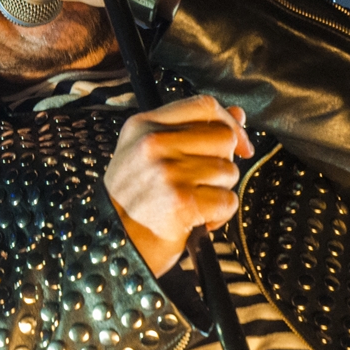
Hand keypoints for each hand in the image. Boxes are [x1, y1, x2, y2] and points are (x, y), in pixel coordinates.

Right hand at [104, 95, 254, 276]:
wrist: (110, 244)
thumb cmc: (132, 202)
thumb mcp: (149, 155)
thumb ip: (191, 131)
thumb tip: (238, 115)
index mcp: (143, 126)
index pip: (203, 105)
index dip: (229, 122)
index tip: (239, 143)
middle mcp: (152, 143)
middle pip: (223, 137)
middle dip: (223, 163)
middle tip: (199, 183)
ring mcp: (166, 172)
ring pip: (229, 171)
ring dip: (219, 192)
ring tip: (192, 204)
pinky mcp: (180, 201)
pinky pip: (227, 201)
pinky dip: (218, 216)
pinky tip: (195, 220)